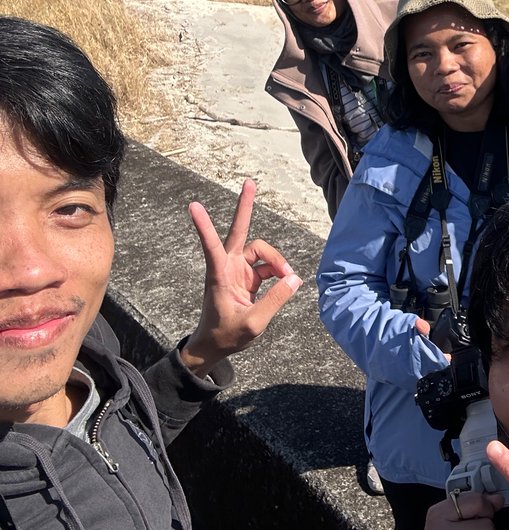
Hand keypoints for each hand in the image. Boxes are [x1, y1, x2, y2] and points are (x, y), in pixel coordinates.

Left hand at [180, 179, 302, 376]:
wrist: (215, 347)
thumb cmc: (226, 336)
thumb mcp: (254, 322)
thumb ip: (276, 299)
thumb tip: (294, 278)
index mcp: (220, 275)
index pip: (211, 245)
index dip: (204, 226)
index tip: (193, 205)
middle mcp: (228, 267)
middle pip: (239, 231)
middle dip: (245, 207)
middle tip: (249, 182)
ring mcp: (237, 271)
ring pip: (261, 252)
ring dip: (276, 261)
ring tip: (289, 276)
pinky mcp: (246, 278)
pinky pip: (266, 267)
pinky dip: (278, 273)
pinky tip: (286, 282)